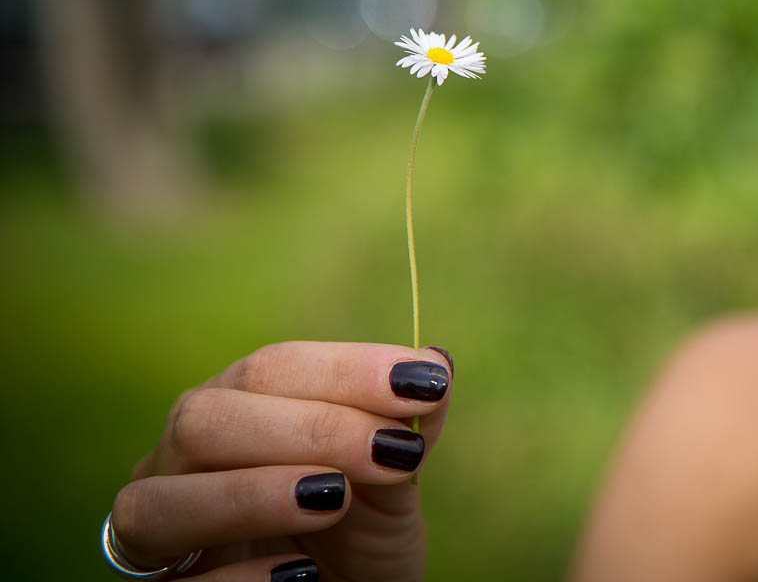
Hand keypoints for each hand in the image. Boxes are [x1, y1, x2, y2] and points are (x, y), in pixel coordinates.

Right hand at [108, 342, 452, 580]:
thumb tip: (436, 362)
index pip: (270, 368)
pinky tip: (301, 574)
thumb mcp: (394, 480)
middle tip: (389, 451)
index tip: (422, 385)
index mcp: (233, 410)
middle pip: (202, 420)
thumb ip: (407, 424)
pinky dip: (240, 577)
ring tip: (334, 499)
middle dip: (307, 428)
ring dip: (251, 495)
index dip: (346, 370)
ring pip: (156, 502)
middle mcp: (178, 464)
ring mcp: (159, 535)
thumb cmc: (357, 535)